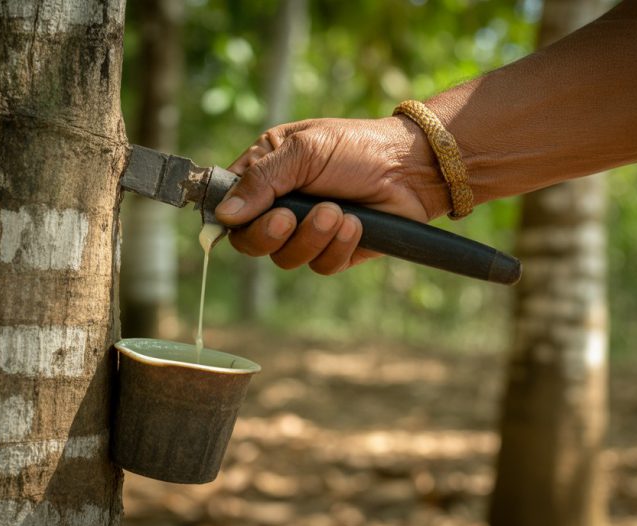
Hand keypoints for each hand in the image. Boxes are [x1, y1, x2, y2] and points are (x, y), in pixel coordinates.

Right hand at [215, 115, 450, 273]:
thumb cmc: (356, 147)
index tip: (242, 216)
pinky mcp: (335, 252)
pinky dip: (337, 247)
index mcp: (265, 174)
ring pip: (285, 259)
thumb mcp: (303, 150)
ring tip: (337, 212)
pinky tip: (356, 224)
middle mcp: (281, 206)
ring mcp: (307, 232)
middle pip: (250, 242)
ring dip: (311, 237)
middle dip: (268, 234)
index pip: (229, 207)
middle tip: (288, 218)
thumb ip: (262, 180)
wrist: (411, 166)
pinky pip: (321, 266)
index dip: (231, 217)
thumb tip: (224, 215)